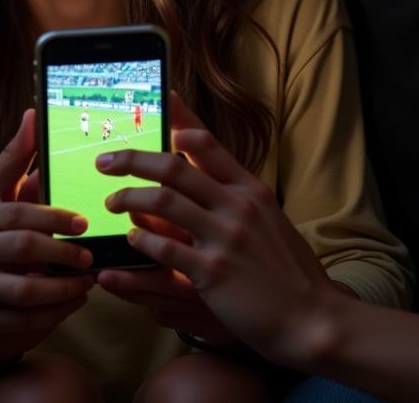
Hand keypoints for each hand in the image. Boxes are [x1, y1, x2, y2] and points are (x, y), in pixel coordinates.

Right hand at [0, 110, 94, 347]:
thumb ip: (12, 157)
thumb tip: (34, 115)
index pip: (20, 215)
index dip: (54, 218)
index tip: (82, 223)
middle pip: (24, 250)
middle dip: (62, 254)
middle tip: (89, 258)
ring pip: (24, 292)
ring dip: (62, 291)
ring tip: (86, 284)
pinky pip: (18, 322)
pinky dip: (49, 317)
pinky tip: (69, 306)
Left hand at [94, 92, 339, 367]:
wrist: (314, 318)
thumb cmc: (288, 270)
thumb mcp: (268, 218)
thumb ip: (234, 192)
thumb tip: (201, 166)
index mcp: (249, 189)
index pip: (208, 141)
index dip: (180, 117)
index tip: (160, 99)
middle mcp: (236, 206)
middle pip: (173, 166)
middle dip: (133, 159)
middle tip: (104, 161)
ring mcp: (224, 237)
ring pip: (162, 201)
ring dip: (128, 198)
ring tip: (111, 202)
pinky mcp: (212, 272)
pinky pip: (164, 246)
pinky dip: (142, 239)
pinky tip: (131, 238)